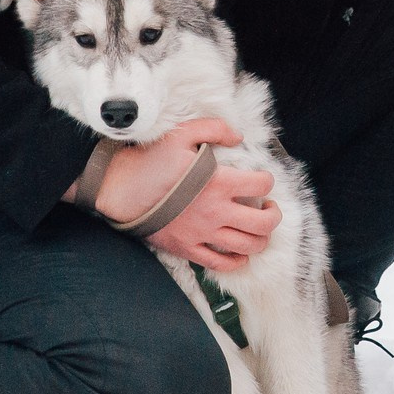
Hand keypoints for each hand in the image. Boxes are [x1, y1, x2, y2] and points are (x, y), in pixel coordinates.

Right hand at [90, 118, 279, 271]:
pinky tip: (239, 252)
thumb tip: (239, 137)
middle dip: (274, 216)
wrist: (120, 189)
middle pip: (263, 224)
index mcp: (218, 182)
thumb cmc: (151, 160)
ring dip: (260, 239)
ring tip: (256, 227)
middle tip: (268, 207)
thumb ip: (215, 129)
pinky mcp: (188, 249)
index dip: (267, 180)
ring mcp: (202, 234)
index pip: (262, 185)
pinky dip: (237, 261)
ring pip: (247, 247)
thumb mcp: (182, 133)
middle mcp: (215, 212)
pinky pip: (220, 265)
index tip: (261, 179)